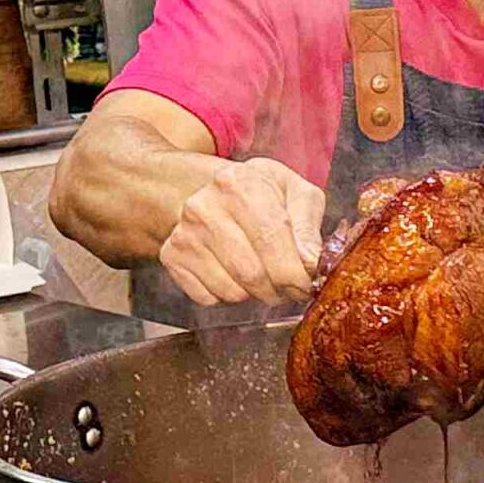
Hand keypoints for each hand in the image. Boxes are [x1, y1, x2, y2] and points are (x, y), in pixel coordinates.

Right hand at [160, 158, 325, 306]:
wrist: (213, 190)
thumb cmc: (263, 192)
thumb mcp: (296, 191)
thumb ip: (308, 226)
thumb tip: (311, 263)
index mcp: (239, 184)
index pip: (271, 240)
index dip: (296, 273)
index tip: (309, 283)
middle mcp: (205, 208)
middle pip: (252, 273)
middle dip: (281, 289)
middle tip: (293, 286)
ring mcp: (183, 234)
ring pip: (232, 291)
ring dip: (258, 294)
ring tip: (266, 273)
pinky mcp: (172, 258)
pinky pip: (210, 298)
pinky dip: (231, 295)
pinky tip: (238, 273)